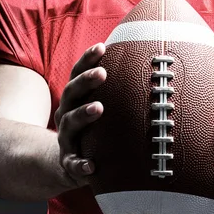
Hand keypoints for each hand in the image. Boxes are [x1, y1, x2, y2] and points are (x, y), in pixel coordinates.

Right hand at [55, 43, 105, 186]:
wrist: (67, 163)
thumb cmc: (92, 129)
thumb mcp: (97, 107)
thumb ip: (114, 90)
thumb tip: (148, 63)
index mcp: (74, 99)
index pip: (77, 74)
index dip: (87, 59)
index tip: (101, 46)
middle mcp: (66, 114)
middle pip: (71, 93)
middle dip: (85, 81)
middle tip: (102, 73)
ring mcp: (66, 138)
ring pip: (69, 124)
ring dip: (82, 114)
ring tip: (98, 107)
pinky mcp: (69, 162)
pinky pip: (72, 164)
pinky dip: (81, 165)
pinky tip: (91, 166)